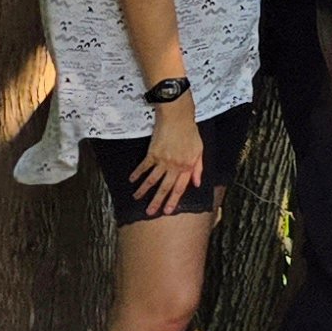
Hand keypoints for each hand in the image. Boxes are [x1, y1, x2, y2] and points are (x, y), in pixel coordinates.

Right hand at [128, 98, 206, 214]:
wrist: (178, 117)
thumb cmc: (190, 132)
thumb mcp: (199, 150)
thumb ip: (198, 168)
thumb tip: (197, 183)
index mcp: (187, 166)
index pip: (180, 187)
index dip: (173, 200)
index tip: (167, 210)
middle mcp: (174, 166)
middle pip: (164, 187)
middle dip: (157, 201)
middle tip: (150, 212)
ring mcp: (162, 160)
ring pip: (152, 179)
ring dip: (143, 190)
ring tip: (137, 198)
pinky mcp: (152, 153)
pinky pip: (144, 166)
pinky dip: (137, 174)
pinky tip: (132, 180)